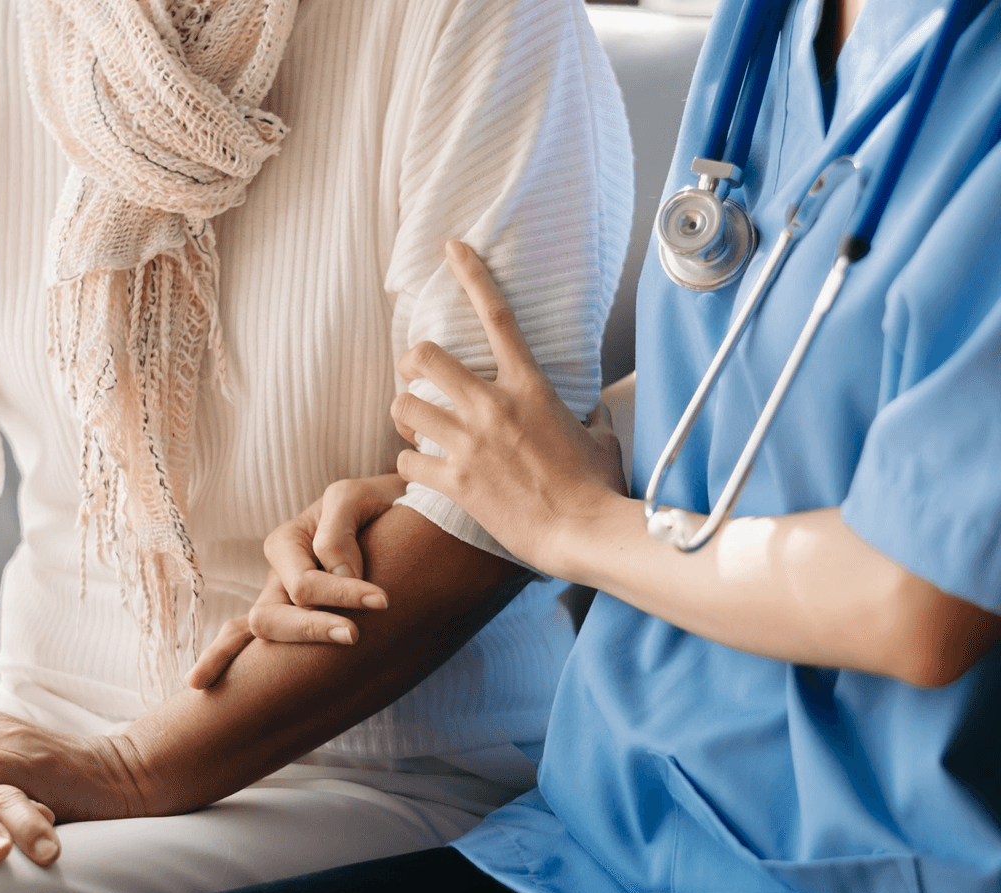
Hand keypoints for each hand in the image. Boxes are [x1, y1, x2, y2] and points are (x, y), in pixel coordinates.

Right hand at [186, 475, 404, 687]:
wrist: (395, 514)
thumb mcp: (354, 498)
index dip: (341, 594)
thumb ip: (338, 530)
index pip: (303, 584)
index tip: (384, 600)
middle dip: (307, 630)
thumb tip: (333, 575)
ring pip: (254, 634)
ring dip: (250, 654)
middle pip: (268, 618)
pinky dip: (226, 656)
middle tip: (353, 636)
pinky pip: (249, 640)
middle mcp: (276, 576)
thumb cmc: (375, 504)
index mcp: (285, 543)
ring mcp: (280, 601)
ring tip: (236, 675)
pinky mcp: (296, 620)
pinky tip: (200, 684)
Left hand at [391, 241, 626, 573]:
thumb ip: (588, 416)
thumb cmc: (595, 487)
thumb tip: (593, 412)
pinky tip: (420, 471)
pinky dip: (407, 464)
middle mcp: (493, 406)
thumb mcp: (600, 437)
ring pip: (403, 407)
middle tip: (413, 379)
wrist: (582, 532)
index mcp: (529, 386)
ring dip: (402, 416)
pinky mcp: (453, 481)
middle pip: (424, 357)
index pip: (497, 315)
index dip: (472, 275)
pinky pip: (405, 460)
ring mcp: (469, 443)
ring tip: (413, 429)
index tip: (451, 249)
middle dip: (409, 365)